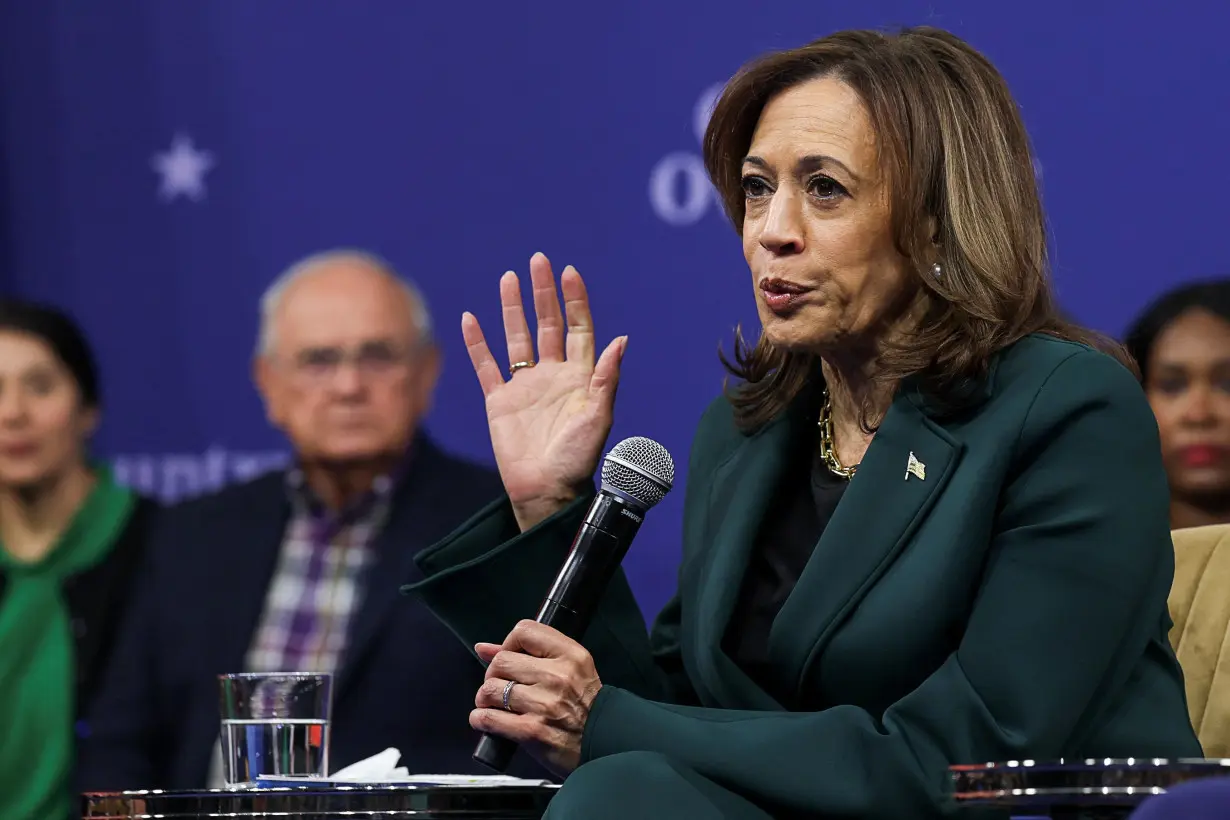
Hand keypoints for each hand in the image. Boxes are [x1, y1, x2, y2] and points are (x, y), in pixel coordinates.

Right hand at [462, 252, 626, 531]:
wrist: (546, 490)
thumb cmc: (577, 459)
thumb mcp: (598, 418)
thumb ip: (606, 379)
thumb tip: (621, 341)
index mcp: (580, 376)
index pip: (578, 328)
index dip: (574, 300)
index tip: (569, 272)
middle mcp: (553, 375)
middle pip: (547, 324)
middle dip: (543, 293)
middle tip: (538, 260)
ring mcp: (525, 386)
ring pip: (517, 338)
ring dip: (512, 309)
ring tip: (509, 278)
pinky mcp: (500, 401)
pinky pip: (486, 366)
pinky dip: (477, 343)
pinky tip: (470, 318)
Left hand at [469, 620, 601, 775]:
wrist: (603, 744)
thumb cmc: (585, 706)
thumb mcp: (570, 669)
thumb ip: (530, 653)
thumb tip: (483, 648)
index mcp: (571, 655)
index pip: (524, 631)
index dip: (509, 643)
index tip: (511, 657)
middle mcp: (558, 676)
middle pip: (501, 660)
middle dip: (493, 674)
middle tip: (501, 685)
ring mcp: (544, 704)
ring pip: (491, 688)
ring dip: (486, 698)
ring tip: (494, 704)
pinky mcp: (532, 731)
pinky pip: (489, 717)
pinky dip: (481, 719)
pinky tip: (486, 719)